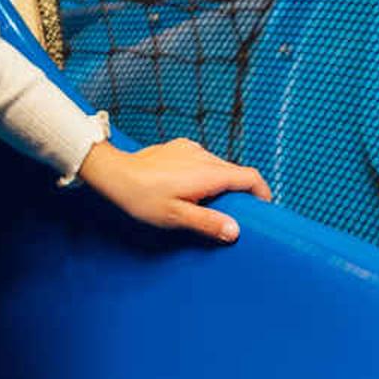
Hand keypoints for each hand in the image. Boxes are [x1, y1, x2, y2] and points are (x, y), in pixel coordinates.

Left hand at [77, 136, 272, 240]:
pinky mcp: (180, 147)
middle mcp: (204, 156)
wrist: (114, 173)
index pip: (250, 177)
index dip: (262, 193)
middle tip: (233, 215)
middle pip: (236, 173)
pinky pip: (203, 161)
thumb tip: (235, 231)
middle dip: (240, 193)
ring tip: (206, 205)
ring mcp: (192, 149)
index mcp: (209, 173)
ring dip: (221, 184)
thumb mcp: (175, 216)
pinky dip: (205, 175)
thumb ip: (207, 223)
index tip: (264, 209)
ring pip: (219, 166)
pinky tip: (187, 189)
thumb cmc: (142, 197)